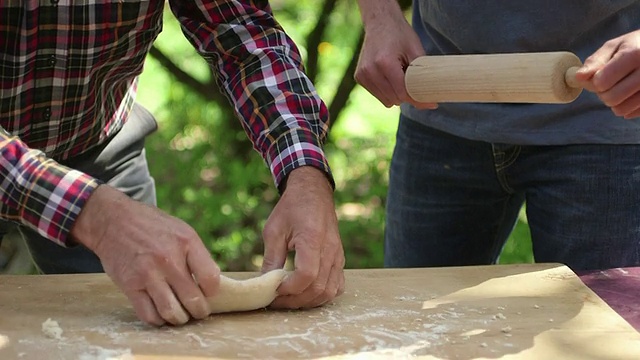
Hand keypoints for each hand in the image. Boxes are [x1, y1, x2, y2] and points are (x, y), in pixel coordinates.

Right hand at [71, 185, 219, 325]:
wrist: (113, 220)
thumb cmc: (152, 227)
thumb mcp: (182, 230)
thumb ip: (197, 255)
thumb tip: (212, 285)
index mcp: (186, 242)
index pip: (211, 278)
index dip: (212, 291)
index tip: (208, 293)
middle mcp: (168, 258)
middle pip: (193, 300)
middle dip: (199, 311)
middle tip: (198, 311)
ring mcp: (147, 273)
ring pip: (171, 312)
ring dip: (179, 319)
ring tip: (181, 315)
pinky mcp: (129, 285)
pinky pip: (149, 315)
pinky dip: (158, 320)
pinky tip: (161, 313)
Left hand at [261, 166, 344, 308]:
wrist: (313, 193)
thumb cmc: (292, 208)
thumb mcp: (274, 230)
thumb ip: (271, 258)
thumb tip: (265, 284)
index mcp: (312, 239)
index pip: (306, 275)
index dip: (289, 288)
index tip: (274, 289)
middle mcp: (330, 250)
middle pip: (318, 288)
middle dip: (295, 300)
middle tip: (276, 300)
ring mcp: (338, 256)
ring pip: (329, 291)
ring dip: (308, 301)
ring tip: (289, 298)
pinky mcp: (340, 259)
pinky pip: (337, 286)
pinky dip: (322, 295)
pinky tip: (306, 292)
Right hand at [354, 0, 435, 108]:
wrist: (380, 22)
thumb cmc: (400, 35)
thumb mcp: (415, 51)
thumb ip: (421, 75)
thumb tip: (430, 99)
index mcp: (384, 63)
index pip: (403, 93)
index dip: (418, 99)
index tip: (431, 103)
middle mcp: (370, 70)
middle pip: (394, 99)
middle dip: (407, 95)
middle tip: (414, 84)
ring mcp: (362, 74)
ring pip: (386, 100)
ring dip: (396, 94)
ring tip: (399, 77)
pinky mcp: (359, 77)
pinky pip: (377, 94)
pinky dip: (386, 90)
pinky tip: (389, 76)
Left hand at [575, 29, 639, 118]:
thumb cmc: (635, 46)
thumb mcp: (615, 46)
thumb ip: (595, 61)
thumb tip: (578, 77)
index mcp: (635, 54)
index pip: (601, 82)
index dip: (594, 81)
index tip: (599, 74)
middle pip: (610, 98)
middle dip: (603, 92)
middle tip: (610, 81)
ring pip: (620, 109)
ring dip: (614, 101)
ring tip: (621, 87)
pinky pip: (631, 113)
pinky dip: (627, 106)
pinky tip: (632, 93)